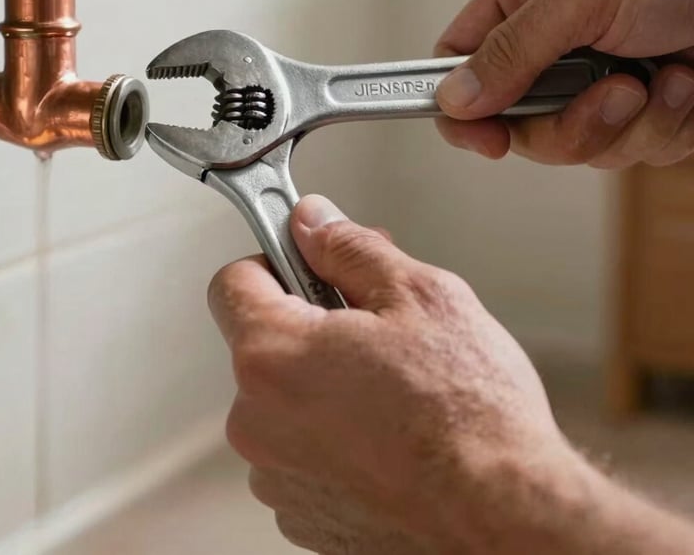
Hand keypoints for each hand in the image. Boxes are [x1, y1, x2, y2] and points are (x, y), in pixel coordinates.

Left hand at [208, 195, 598, 553]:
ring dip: (326, 383)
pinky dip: (337, 435)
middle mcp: (258, 424)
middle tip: (378, 327)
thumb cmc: (471, 417)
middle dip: (314, 323)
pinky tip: (392, 435)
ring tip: (395, 392)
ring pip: (288, 399)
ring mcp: (278, 477)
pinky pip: (304, 450)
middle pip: (266, 342)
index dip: (276, 259)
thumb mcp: (418, 295)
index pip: (233, 281)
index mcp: (272, 358)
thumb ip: (350, 248)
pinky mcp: (304, 516)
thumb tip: (313, 222)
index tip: (311, 262)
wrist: (509, 519)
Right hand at [435, 0, 693, 167]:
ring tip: (660, 80)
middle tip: (610, 95)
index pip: (460, 59)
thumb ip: (512, 49)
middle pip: (519, 120)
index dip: (462, 106)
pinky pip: (631, 148)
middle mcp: (554, 39)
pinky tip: (684, 84)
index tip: (486, 139)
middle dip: (568, 124)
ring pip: (577, 143)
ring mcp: (596, 77)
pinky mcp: (642, 106)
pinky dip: (663, 124)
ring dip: (627, 123)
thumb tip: (456, 98)